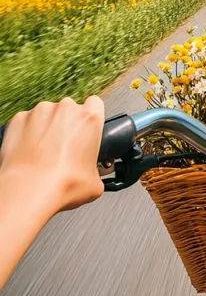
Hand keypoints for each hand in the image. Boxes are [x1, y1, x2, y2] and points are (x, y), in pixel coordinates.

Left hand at [0, 97, 104, 214]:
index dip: (90, 118)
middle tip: (64, 150)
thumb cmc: (62, 184)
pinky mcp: (19, 119)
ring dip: (47, 128)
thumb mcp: (95, 183)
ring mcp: (40, 111)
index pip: (95, 104)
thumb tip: (91, 176)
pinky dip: (27, 133)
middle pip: (69, 110)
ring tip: (43, 154)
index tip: (86, 130)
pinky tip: (29, 153)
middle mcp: (66, 108)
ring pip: (47, 115)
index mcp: (89, 118)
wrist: (28, 190)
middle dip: (67, 125)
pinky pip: (27, 122)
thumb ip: (96, 170)